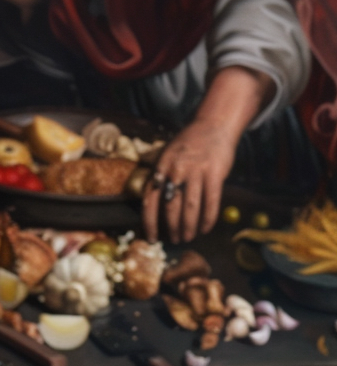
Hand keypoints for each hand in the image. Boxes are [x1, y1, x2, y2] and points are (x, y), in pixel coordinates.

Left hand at [143, 66, 272, 243]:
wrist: (212, 125)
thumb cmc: (188, 145)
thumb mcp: (167, 156)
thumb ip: (160, 178)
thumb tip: (153, 208)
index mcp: (160, 167)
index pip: (150, 200)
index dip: (149, 222)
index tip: (151, 238)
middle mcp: (176, 170)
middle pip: (171, 207)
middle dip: (172, 228)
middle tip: (175, 240)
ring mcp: (196, 171)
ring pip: (191, 207)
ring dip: (189, 227)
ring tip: (188, 237)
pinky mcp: (215, 173)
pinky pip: (211, 202)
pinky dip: (208, 218)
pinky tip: (206, 228)